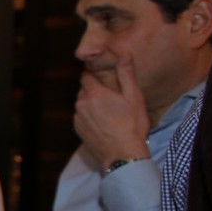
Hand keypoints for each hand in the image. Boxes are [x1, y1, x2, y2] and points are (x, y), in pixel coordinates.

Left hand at [73, 55, 149, 169]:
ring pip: (81, 104)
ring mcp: (77, 118)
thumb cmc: (132, 125)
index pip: (86, 76)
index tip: (102, 77)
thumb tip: (124, 55)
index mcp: (94, 93)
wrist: (123, 154)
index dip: (93, 75)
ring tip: (107, 111)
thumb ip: (126, 75)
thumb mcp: (134, 97)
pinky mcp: (78, 130)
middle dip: (93, 90)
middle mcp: (81, 104)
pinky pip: (81, 117)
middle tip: (109, 97)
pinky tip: (102, 123)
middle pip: (83, 90)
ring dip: (90, 104)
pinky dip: (88, 117)